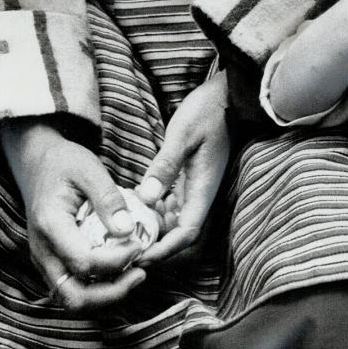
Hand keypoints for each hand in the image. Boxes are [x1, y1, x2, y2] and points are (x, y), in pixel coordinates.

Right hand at [0, 119, 145, 310]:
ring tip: (135, 275)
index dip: (116, 261)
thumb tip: (127, 230)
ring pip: (72, 299)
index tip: (139, 245)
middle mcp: (43, 252)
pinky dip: (98, 288)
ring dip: (105, 295)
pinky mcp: (52, 263)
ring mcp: (45, 261)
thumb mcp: (89, 168)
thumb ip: (107, 199)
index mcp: (50, 226)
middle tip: (141, 274)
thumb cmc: (65, 163)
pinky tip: (120, 270)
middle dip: (111, 293)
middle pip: (73, 297)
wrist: (37, 164)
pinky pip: (73, 288)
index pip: (83, 263)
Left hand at [135, 75, 229, 265]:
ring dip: (152, 226)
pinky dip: (154, 209)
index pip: (186, 233)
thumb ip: (165, 165)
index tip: (138, 254)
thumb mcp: (183, 134)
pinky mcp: (188, 179)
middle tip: (122, 243)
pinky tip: (135, 201)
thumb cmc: (207, 110)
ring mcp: (195, 187)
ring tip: (124, 223)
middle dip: (154, 243)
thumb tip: (146, 197)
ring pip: (173, 220)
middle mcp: (200, 193)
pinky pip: (171, 204)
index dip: (163, 249)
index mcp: (203, 188)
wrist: (225, 94)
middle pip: (178, 233)